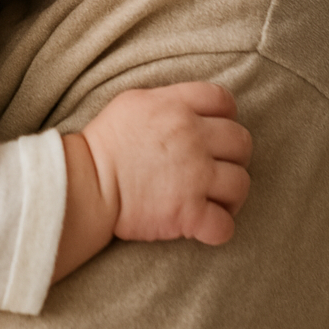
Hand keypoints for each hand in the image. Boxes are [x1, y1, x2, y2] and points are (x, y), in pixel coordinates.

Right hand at [82, 82, 252, 246]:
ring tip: (215, 199)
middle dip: (234, 156)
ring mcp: (195, 176)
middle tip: (217, 168)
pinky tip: (205, 225)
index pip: (223, 100)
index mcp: (177, 107)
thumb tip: (189, 107)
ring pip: (241, 183)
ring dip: (231, 194)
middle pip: (241, 142)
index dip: (226, 116)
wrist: (87, 183)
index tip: (214, 132)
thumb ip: (169, 100)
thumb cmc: (105, 143)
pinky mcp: (189, 213)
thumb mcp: (133, 102)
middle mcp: (192, 138)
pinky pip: (225, 225)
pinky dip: (219, 228)